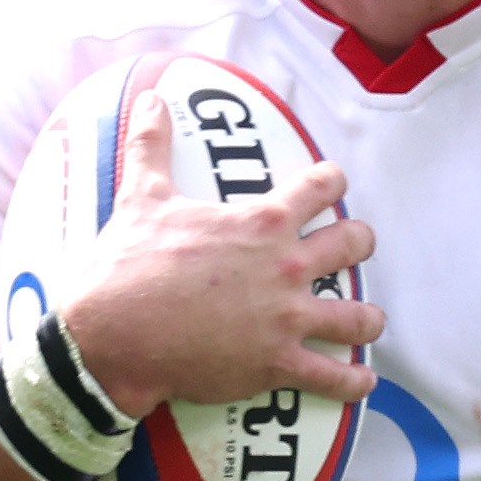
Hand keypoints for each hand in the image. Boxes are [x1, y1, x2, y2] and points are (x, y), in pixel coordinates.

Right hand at [55, 83, 384, 411]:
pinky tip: (360, 383)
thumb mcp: (142, 196)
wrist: (115, 334)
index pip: (322, 186)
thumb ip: (152, 144)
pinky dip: (352, 383)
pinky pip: (333, 377)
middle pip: (353, 244)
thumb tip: (148, 97)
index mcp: (262, 222)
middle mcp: (287, 266)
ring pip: (356, 317)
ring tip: (366, 321)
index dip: (332, 182)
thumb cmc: (129, 265)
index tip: (332, 185)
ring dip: (366, 319)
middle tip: (351, 248)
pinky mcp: (277, 364)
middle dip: (357, 244)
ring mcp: (286, 318)